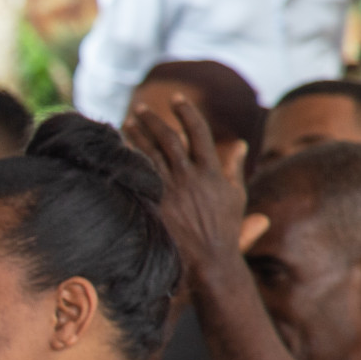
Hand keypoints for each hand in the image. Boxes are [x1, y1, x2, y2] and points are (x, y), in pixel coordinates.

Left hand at [124, 100, 251, 281]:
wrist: (209, 261)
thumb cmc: (224, 230)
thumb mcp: (235, 196)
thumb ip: (233, 167)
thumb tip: (240, 144)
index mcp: (211, 171)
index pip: (198, 132)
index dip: (187, 112)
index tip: (176, 99)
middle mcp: (190, 177)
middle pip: (168, 138)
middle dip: (153, 120)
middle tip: (140, 109)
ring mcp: (171, 191)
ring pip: (150, 154)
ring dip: (137, 136)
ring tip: (127, 123)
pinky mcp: (156, 204)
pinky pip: (140, 176)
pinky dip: (131, 160)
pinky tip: (120, 151)